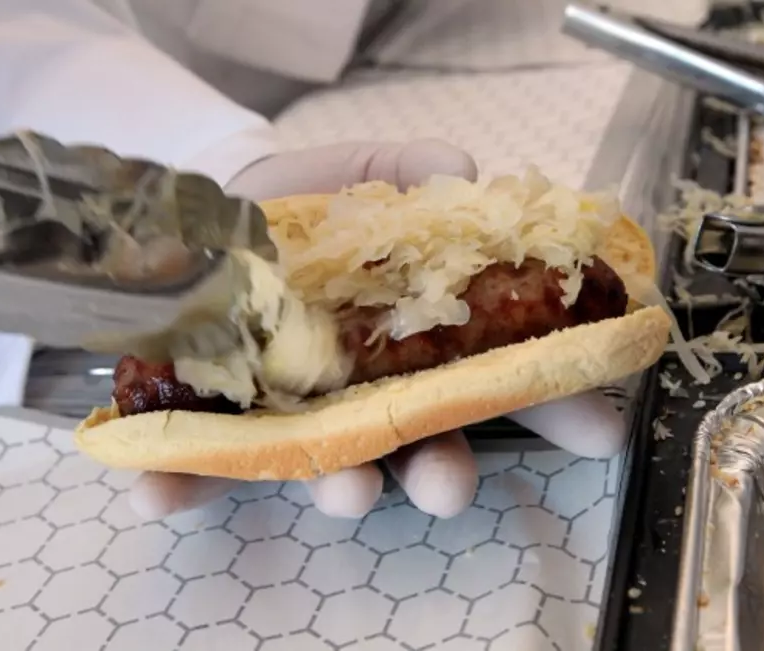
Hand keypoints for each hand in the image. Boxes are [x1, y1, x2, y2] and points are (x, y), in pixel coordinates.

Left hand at [129, 140, 628, 519]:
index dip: (555, 408)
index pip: (502, 384)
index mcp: (423, 348)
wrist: (206, 218)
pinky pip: (196, 470)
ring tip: (346, 490)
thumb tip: (463, 170)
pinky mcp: (213, 430)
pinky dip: (180, 486)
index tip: (602, 428)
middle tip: (452, 483)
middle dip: (443, 475)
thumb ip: (408, 168)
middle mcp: (371, 399)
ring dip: (344, 490)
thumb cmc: (303, 203)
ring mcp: (296, 421)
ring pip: (330, 472)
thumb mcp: (358, 170)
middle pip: (422, 451)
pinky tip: (161, 492)